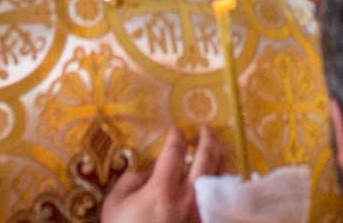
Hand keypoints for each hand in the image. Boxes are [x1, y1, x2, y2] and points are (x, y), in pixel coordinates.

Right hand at [101, 126, 223, 222]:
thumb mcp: (114, 205)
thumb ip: (130, 180)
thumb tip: (148, 168)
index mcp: (161, 191)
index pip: (174, 152)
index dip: (176, 136)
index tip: (176, 129)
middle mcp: (187, 199)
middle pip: (206, 158)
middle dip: (208, 138)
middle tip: (206, 128)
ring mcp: (201, 214)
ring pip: (223, 177)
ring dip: (223, 157)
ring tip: (221, 147)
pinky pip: (224, 200)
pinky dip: (228, 185)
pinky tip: (225, 178)